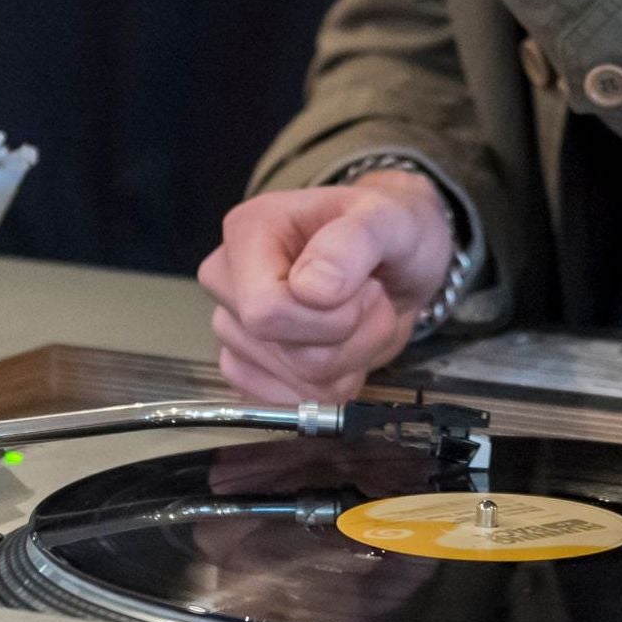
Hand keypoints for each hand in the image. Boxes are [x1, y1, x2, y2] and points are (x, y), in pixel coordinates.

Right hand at [196, 171, 455, 401]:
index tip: (366, 284)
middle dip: (353, 335)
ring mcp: (233, 328)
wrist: (394, 260)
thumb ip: (353, 242)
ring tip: (362, 314)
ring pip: (303, 383)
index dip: (332, 317)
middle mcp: (227, 280)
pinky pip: (297, 402)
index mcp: (248, 232)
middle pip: (291, 354)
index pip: (268, 311)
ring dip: (354, 356)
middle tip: (373, 296)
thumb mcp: (389, 220)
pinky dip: (338, 380)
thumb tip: (310, 289)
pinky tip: (345, 342)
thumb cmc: (387, 231)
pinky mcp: (248, 367)